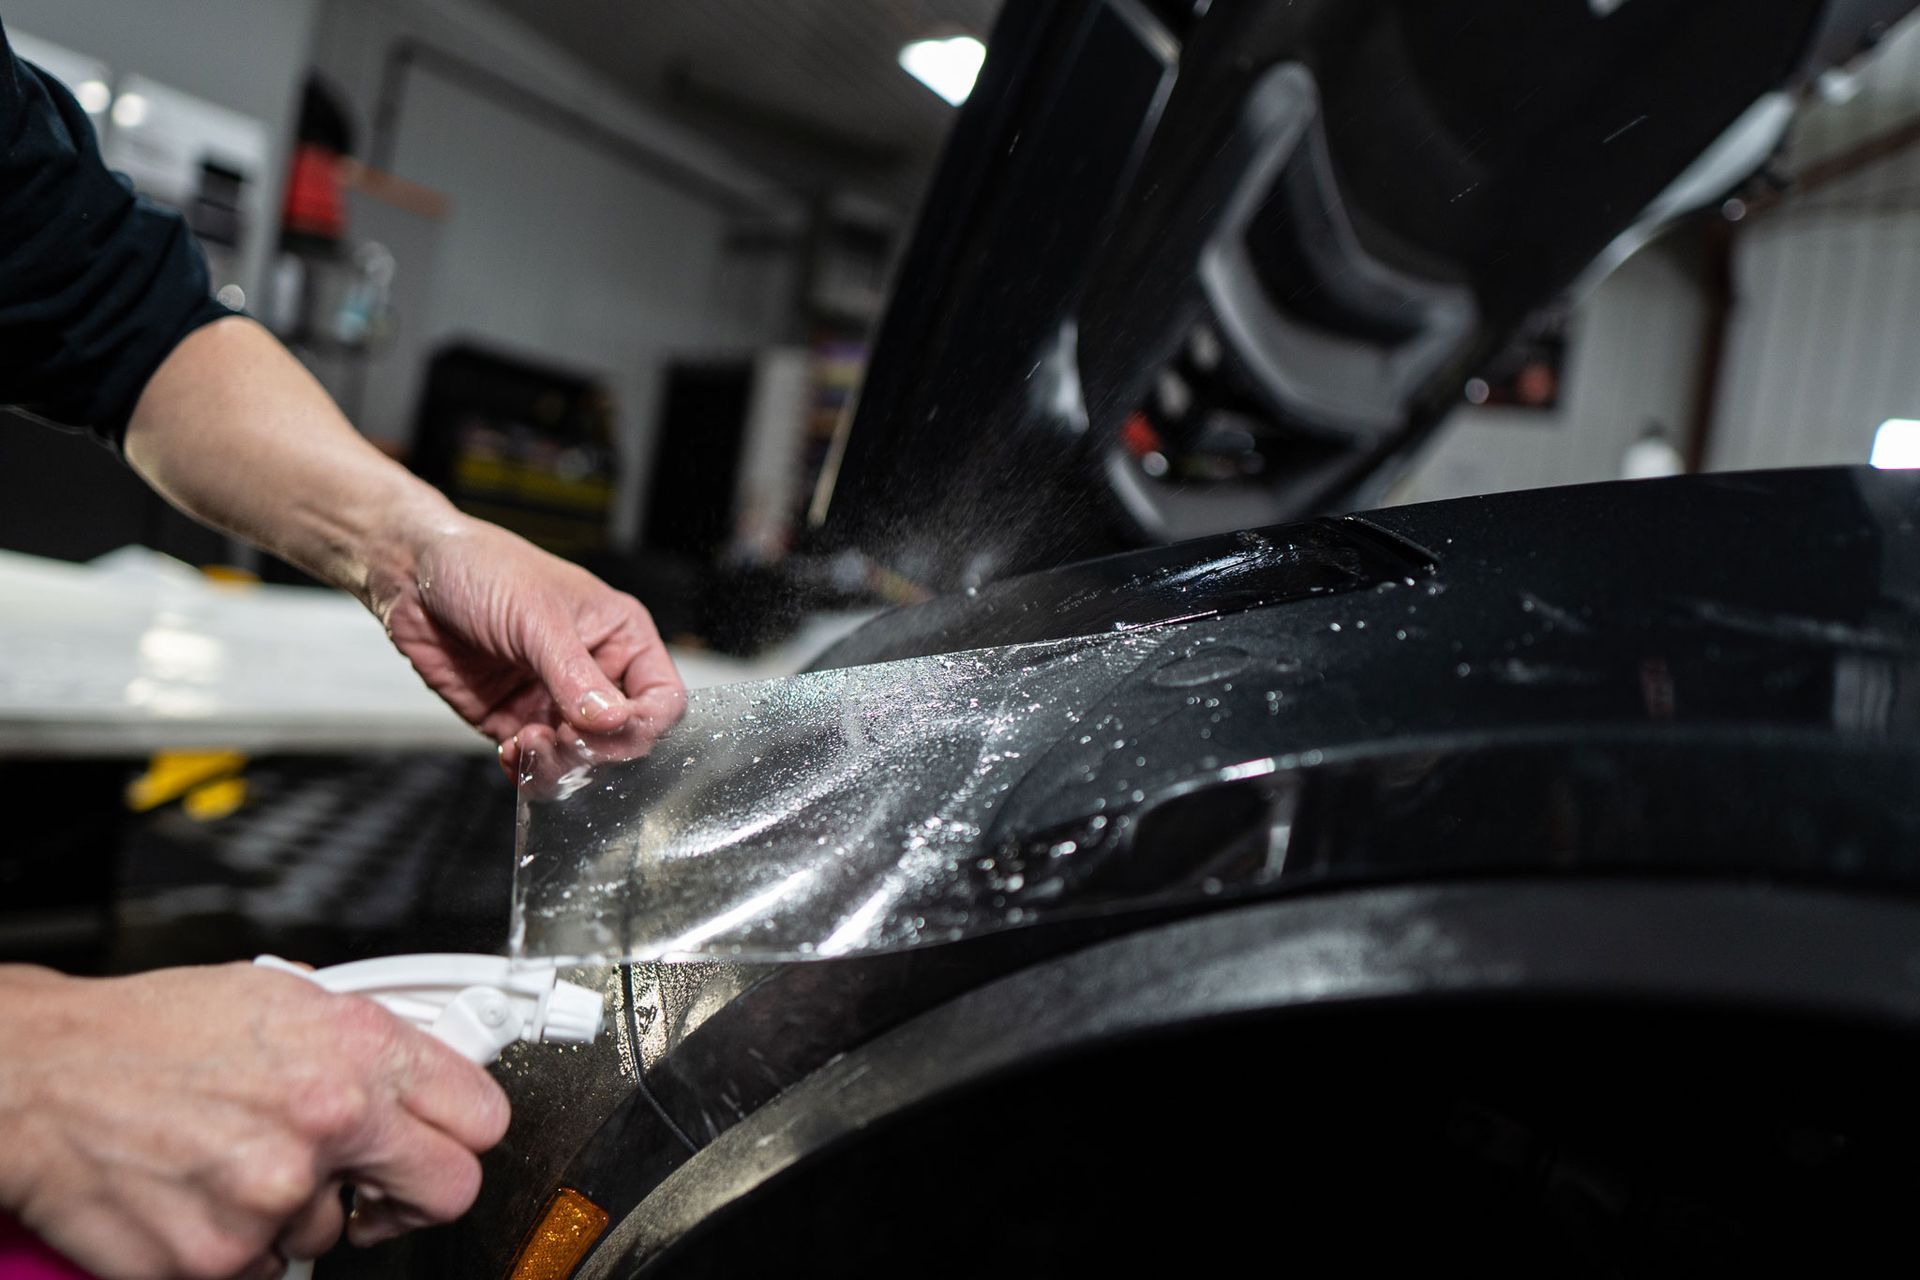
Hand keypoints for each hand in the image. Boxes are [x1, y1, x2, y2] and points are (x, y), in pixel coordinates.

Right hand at [0, 963, 509, 1278]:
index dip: (465, 1130)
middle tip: (380, 1183)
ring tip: (237, 1159)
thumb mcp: (279, 999)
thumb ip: (360, 1042)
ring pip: (337, 1231)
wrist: (41, 1078)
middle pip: (449, 1189)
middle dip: (415, 1192)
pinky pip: (266, 1266)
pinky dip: (239, 1241)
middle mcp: (328, 1122)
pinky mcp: (221, 1258)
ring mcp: (276, 1197)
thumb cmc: (146, 1033)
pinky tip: (203, 1191)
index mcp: (356, 1049)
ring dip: (300, 1209)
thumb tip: (418, 1071)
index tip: (449, 1138)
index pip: (483, 1114)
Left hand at [372, 515, 686, 778]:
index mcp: (621, 637)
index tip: (609, 730)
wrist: (410, 574)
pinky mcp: (516, 721)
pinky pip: (537, 764)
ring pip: (581, 760)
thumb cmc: (482, 568)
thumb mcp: (536, 617)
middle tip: (556, 739)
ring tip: (525, 742)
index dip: (645, 724)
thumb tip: (612, 721)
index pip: (662, 699)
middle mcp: (595, 673)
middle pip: (624, 739)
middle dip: (594, 750)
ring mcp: (555, 702)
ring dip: (558, 765)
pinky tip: (508, 751)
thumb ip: (574, 675)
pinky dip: (527, 770)